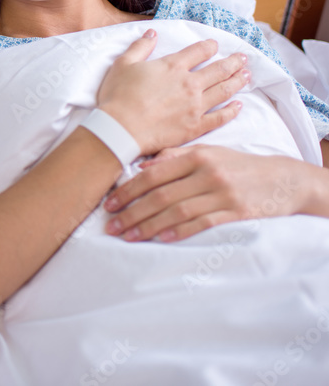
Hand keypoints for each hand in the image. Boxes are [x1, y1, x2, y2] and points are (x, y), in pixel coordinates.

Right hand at [97, 30, 248, 156]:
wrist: (120, 128)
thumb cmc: (118, 96)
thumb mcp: (123, 64)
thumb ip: (140, 47)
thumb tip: (152, 33)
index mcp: (173, 66)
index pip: (199, 51)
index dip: (209, 46)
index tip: (215, 45)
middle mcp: (190, 83)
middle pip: (219, 69)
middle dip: (233, 62)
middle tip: (243, 58)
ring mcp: (196, 106)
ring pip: (224, 90)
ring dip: (238, 81)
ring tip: (247, 75)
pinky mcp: (196, 126)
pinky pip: (220, 117)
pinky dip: (232, 111)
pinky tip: (239, 106)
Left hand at [103, 145, 310, 241]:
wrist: (282, 180)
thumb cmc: (236, 165)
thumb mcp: (207, 152)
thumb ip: (174, 157)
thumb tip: (141, 167)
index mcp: (196, 156)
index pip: (153, 174)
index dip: (128, 190)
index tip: (109, 203)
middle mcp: (207, 173)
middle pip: (160, 195)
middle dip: (132, 212)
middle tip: (111, 226)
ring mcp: (222, 193)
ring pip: (177, 211)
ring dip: (149, 226)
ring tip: (128, 236)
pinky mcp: (236, 212)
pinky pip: (202, 223)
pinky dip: (179, 232)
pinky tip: (160, 239)